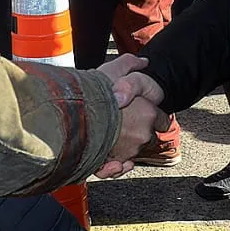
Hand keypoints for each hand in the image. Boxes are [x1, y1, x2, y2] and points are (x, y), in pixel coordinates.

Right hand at [94, 55, 167, 177]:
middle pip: (146, 136)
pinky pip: (117, 168)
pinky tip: (112, 160)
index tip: (140, 112)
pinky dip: (115, 166)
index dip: (150, 113)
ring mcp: (127, 151)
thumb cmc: (91, 90)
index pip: (162, 120)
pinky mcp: (110, 164)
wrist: (67, 112)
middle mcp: (142, 134)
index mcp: (148, 113)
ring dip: (122, 145)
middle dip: (135, 129)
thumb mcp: (112, 69)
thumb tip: (144, 62)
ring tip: (107, 134)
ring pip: (130, 151)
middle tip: (119, 120)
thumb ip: (130, 64)